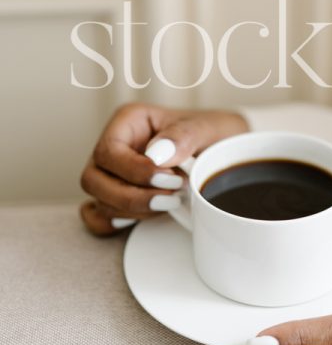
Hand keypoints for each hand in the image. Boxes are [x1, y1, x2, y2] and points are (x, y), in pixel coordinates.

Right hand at [80, 104, 247, 235]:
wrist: (225, 153)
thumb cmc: (213, 134)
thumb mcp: (208, 128)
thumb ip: (184, 136)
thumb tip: (156, 154)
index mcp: (129, 121)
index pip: (108, 151)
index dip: (134, 171)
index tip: (169, 178)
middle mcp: (115, 147)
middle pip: (93, 179)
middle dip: (132, 196)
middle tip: (172, 196)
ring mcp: (112, 174)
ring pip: (98, 200)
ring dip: (133, 210)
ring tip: (172, 201)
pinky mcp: (117, 197)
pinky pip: (97, 217)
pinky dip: (115, 224)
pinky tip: (146, 216)